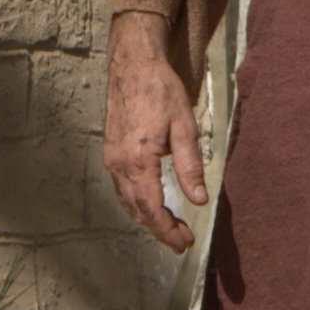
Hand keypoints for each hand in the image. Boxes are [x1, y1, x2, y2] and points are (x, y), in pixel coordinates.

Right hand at [103, 11, 204, 253]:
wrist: (133, 66)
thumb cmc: (161, 92)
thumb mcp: (185, 128)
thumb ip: (190, 167)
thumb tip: (199, 200)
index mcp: (138, 161)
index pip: (152, 209)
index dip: (168, 230)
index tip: (185, 242)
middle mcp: (119, 165)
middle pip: (138, 211)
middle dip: (160, 230)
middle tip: (182, 241)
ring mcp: (111, 159)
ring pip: (127, 201)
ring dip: (148, 219)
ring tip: (170, 229)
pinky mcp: (110, 152)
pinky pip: (121, 188)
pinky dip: (137, 203)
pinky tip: (150, 205)